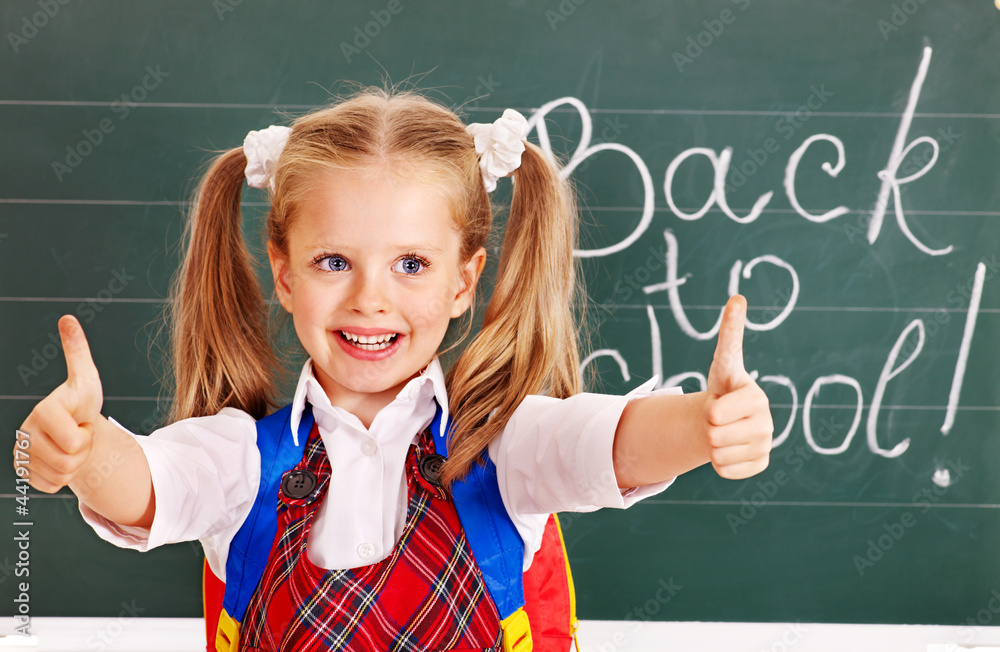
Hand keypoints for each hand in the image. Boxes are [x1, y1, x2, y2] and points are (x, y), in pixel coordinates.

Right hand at [16, 315, 103, 492]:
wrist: (72, 426)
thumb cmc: (80, 402)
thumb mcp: (86, 378)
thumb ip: (77, 350)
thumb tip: (67, 318)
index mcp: (42, 410)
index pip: (74, 442)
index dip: (86, 434)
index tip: (80, 419)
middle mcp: (24, 431)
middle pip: (69, 461)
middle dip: (82, 450)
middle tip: (77, 433)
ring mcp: (20, 452)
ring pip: (61, 476)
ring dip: (74, 464)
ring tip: (69, 444)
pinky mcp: (21, 471)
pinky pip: (51, 486)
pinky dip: (61, 477)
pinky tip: (58, 457)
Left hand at [703, 295, 773, 478]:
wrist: (726, 417)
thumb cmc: (723, 387)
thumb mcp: (723, 361)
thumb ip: (730, 333)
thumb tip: (738, 297)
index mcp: (756, 397)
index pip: (717, 412)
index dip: (711, 409)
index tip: (718, 402)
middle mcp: (767, 423)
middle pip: (713, 436)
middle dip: (707, 428)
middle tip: (718, 419)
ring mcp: (765, 446)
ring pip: (717, 455)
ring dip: (712, 446)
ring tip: (724, 431)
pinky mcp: (760, 465)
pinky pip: (725, 470)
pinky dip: (720, 463)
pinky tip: (729, 448)